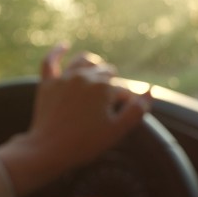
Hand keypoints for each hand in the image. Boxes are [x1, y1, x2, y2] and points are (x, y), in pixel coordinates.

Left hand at [0, 43, 151, 196]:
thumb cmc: (85, 143)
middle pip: (106, 73)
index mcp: (104, 87)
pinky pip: (50, 61)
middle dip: (112, 84)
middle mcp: (85, 76)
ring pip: (84, 60)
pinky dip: (57, 51)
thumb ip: (136, 110)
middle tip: (109, 104)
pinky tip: (64, 46)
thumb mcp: (116, 130)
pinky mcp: (48, 83)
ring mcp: (65, 78)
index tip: (122, 115)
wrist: (49, 150)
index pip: (124, 90)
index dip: (126, 102)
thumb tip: (150, 90)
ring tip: (98, 73)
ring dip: (94, 65)